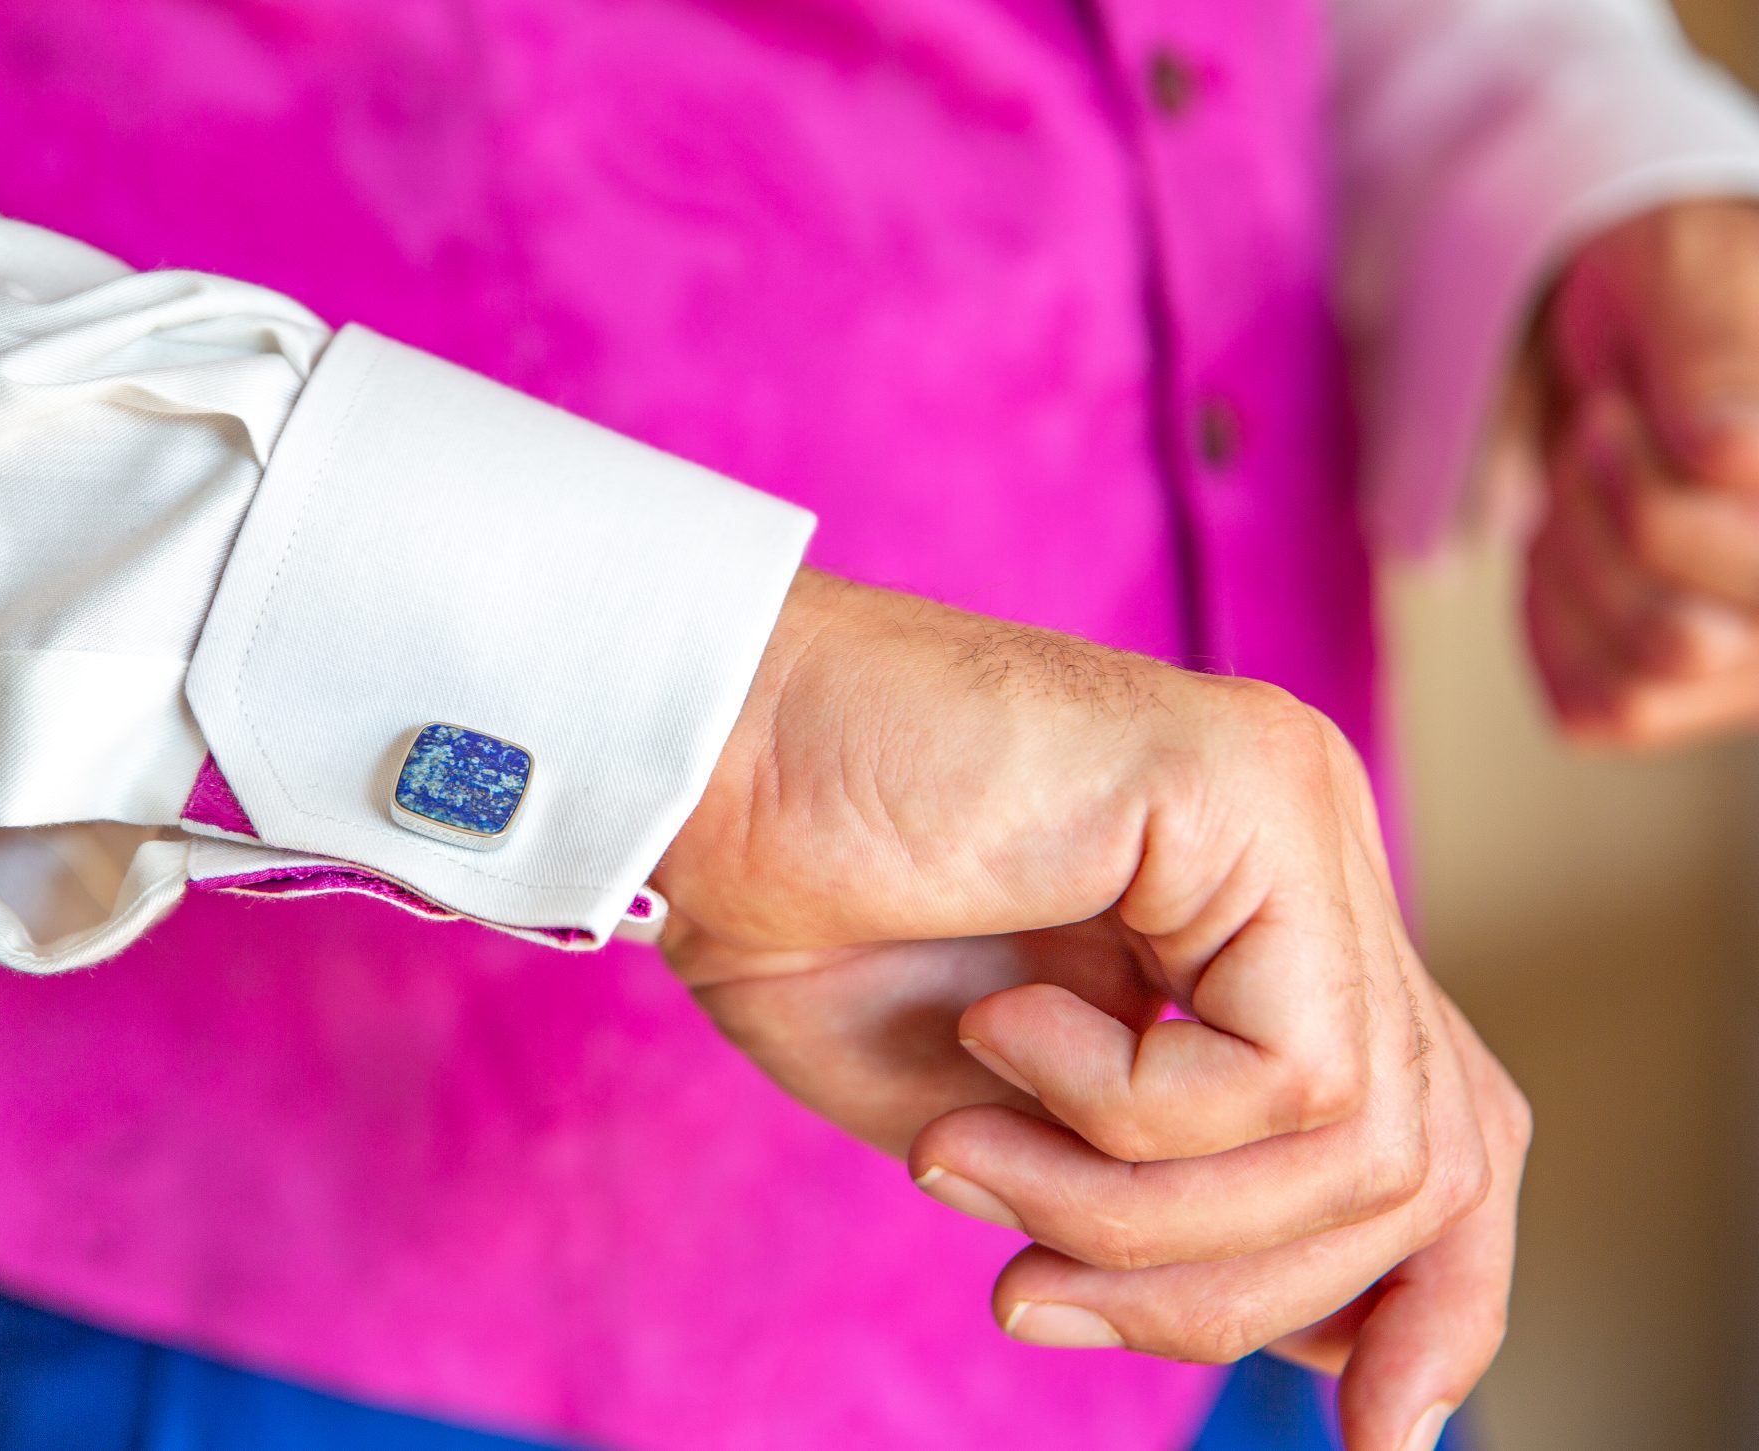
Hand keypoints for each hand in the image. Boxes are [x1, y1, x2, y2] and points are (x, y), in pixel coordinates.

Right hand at [656, 570, 1528, 1450]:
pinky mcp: (1252, 788)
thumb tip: (1341, 1347)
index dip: (1441, 1299)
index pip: (1449, 1127)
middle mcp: (1312, 856)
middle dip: (1243, 1293)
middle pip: (1431, 1155)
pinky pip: (1282, 1069)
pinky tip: (995, 1029)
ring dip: (1136, 1213)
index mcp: (1265, 924)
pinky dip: (1118, 1113)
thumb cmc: (813, 921)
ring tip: (969, 1156)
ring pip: (1364, 1136)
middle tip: (1029, 1297)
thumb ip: (1167, 1204)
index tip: (1376, 1437)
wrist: (696, 762)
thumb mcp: (1016, 1130)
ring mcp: (1297, 809)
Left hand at [1528, 199, 1758, 743]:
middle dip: (1599, 518)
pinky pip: (1598, 706)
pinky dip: (1554, 619)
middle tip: (1602, 436)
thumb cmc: (1685, 292)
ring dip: (1575, 564)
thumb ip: (1719, 348)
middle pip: (1679, 634)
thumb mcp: (1695, 268)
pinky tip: (1574, 546)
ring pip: (1644, 672)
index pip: (1729, 510)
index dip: (1643, 462)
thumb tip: (1731, 457)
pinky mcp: (1689, 694)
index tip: (1625, 398)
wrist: (1647, 331)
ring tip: (1593, 486)